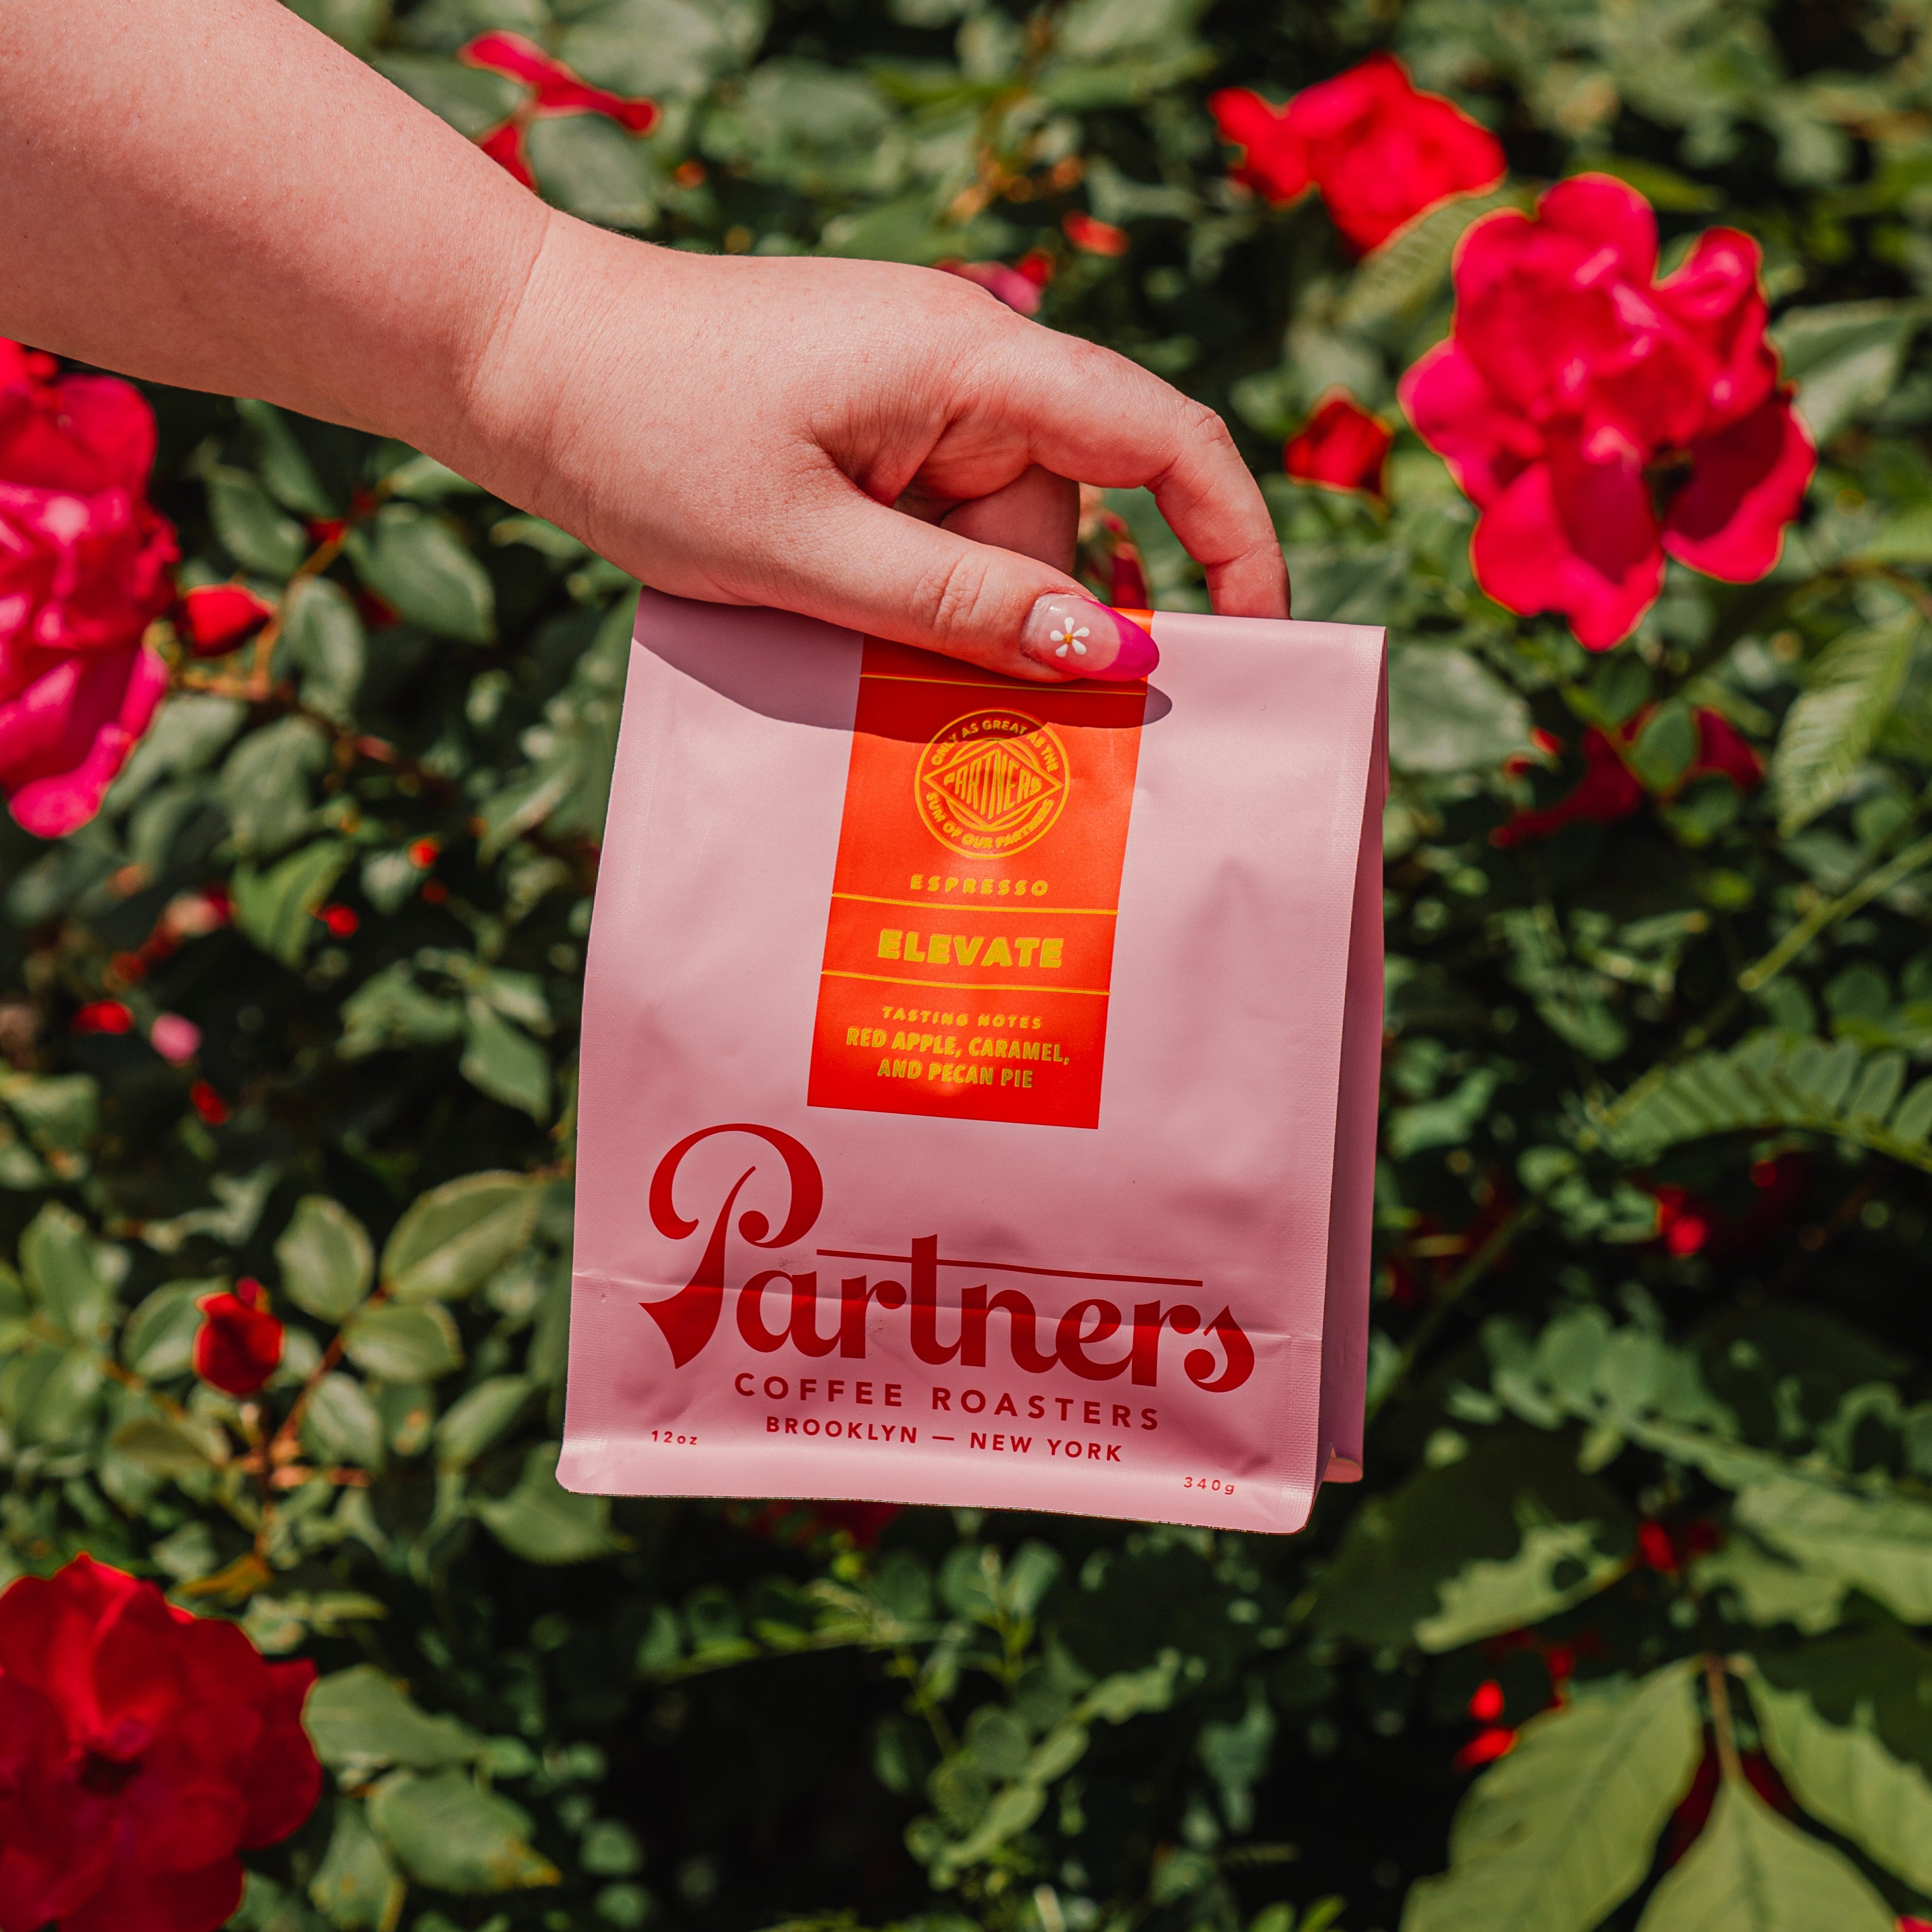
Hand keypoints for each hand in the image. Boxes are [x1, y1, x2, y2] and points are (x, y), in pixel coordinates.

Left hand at [447, 221, 1288, 681]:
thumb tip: (1113, 653)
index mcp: (971, 361)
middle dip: (1012, 616)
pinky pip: (932, 525)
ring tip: (829, 628)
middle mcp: (964, 364)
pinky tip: (835, 609)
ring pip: (992, 539)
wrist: (518, 359)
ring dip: (939, 609)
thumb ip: (963, 603)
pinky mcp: (868, 426)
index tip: (1255, 648)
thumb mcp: (808, 547)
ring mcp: (913, 394)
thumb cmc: (646, 434)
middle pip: (1062, 519)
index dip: (1234, 541)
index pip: (1166, 439)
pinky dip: (905, 582)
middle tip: (913, 686)